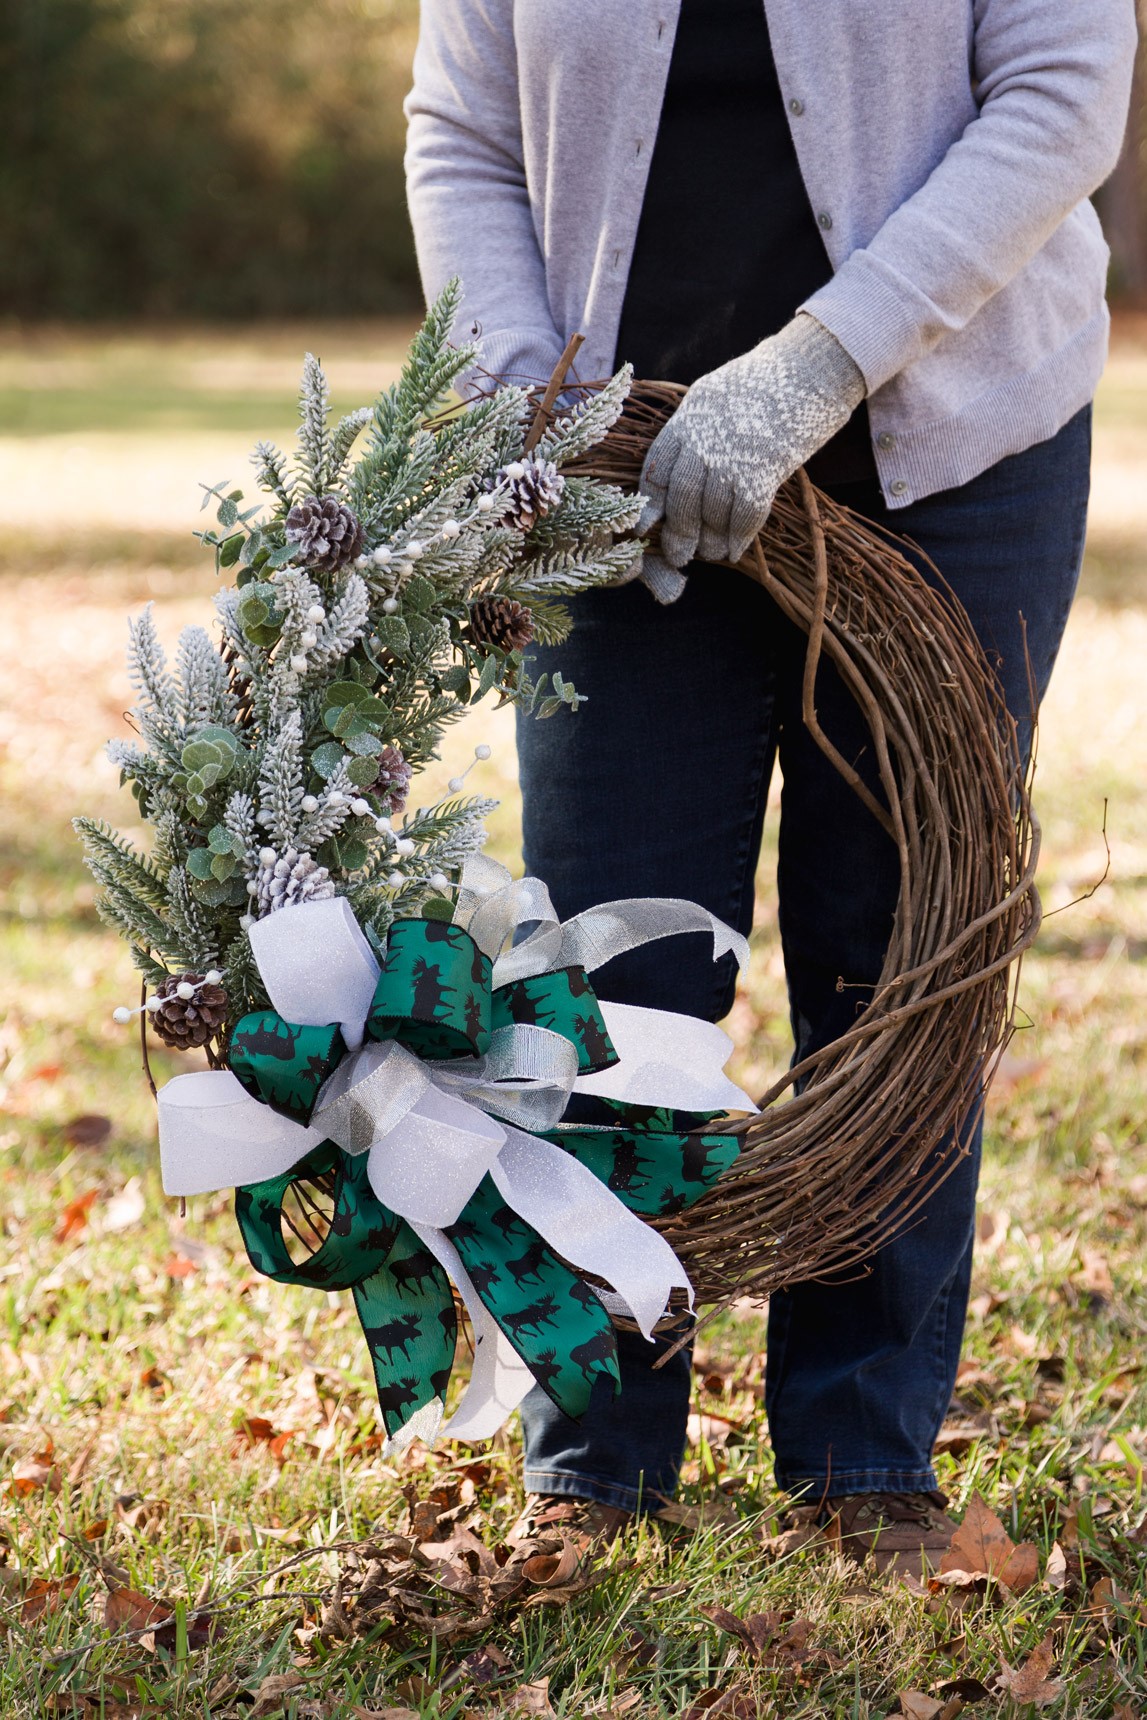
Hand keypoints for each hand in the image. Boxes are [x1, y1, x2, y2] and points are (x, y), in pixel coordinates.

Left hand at [637, 313, 865, 584]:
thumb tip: (688, 472)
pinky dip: (740, 536)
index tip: (648, 526)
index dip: (651, 502)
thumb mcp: (719, 394)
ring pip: (710, 511)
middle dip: (680, 532)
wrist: (814, 364)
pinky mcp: (763, 467)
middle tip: (681, 554)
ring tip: (714, 553)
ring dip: (711, 540)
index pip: (657, 466)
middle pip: (682, 496)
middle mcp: (703, 437)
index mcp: (689, 416)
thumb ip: (701, 429)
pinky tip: (737, 549)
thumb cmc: (771, 380)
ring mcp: (732, 453)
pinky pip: (745, 514)